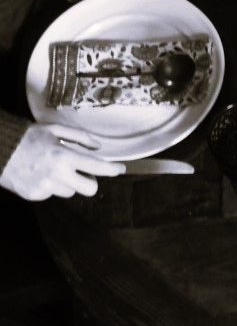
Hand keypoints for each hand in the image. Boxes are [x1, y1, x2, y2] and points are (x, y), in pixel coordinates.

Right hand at [0, 123, 125, 200]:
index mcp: (64, 156)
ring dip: (69, 182)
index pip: (98, 167)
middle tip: (85, 172)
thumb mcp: (54, 129)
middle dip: (91, 181)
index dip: (113, 169)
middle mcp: (57, 174)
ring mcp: (45, 187)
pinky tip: (42, 175)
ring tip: (55, 169)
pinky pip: (53, 194)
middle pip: (90, 189)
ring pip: (71, 192)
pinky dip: (52, 186)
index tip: (120, 169)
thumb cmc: (26, 137)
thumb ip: (80, 137)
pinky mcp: (35, 195)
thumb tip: (99, 146)